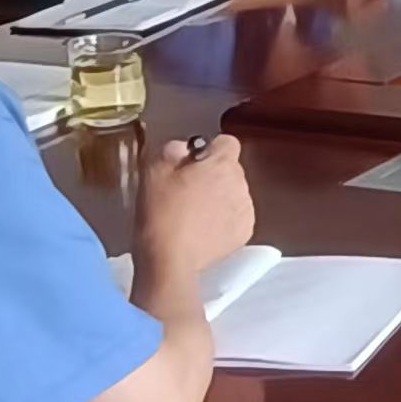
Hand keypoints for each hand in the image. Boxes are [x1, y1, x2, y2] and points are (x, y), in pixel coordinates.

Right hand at [134, 135, 253, 279]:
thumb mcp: (154, 171)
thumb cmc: (161, 213)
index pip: (227, 142)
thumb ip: (173, 150)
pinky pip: (236, 217)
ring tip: (192, 214)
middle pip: (230, 169)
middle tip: (185, 190)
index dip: (208, 150)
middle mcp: (240, 184)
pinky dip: (223, 220)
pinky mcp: (244, 233)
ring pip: (234, 193)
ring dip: (219, 198)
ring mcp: (245, 210)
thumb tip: (184, 148)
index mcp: (222, 164)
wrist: (170, 259)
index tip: (191, 163)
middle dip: (212, 175)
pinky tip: (201, 229)